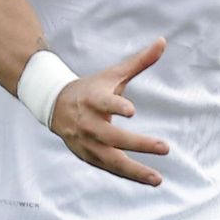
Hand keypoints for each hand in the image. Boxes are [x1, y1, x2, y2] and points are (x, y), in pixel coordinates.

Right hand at [49, 37, 170, 186]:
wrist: (55, 105)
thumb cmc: (92, 88)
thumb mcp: (113, 73)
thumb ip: (139, 61)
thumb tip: (163, 41)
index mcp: (93, 99)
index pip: (104, 102)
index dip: (116, 105)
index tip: (131, 110)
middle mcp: (88, 123)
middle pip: (112, 136)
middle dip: (138, 143)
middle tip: (164, 147)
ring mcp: (86, 142)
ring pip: (111, 159)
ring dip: (134, 170)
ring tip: (157, 178)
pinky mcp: (87, 155)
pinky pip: (108, 168)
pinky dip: (126, 174)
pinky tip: (147, 178)